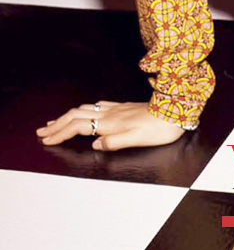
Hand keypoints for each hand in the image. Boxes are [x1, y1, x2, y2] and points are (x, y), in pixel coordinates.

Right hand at [35, 100, 185, 150]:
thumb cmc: (158, 129)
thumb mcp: (136, 139)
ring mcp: (117, 109)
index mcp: (110, 123)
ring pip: (86, 109)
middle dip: (58, 124)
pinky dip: (85, 110)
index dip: (61, 134)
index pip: (78, 127)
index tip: (46, 140)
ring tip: (57, 121)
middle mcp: (111, 114)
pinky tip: (87, 110)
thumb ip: (114, 142)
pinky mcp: (125, 107)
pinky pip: (98, 106)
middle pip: (77, 116)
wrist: (176, 111)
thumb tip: (94, 144)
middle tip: (42, 131)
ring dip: (68, 116)